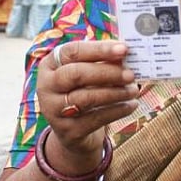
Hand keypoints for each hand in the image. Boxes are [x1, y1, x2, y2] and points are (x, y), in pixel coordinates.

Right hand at [38, 40, 139, 156]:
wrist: (73, 131)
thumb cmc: (83, 91)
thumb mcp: (86, 74)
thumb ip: (102, 62)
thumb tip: (126, 54)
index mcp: (49, 65)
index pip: (72, 51)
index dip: (99, 49)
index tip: (124, 49)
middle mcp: (46, 86)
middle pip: (76, 74)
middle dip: (107, 72)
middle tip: (130, 74)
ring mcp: (54, 110)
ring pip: (86, 98)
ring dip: (115, 93)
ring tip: (134, 90)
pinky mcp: (68, 131)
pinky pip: (96, 119)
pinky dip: (117, 110)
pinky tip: (131, 105)